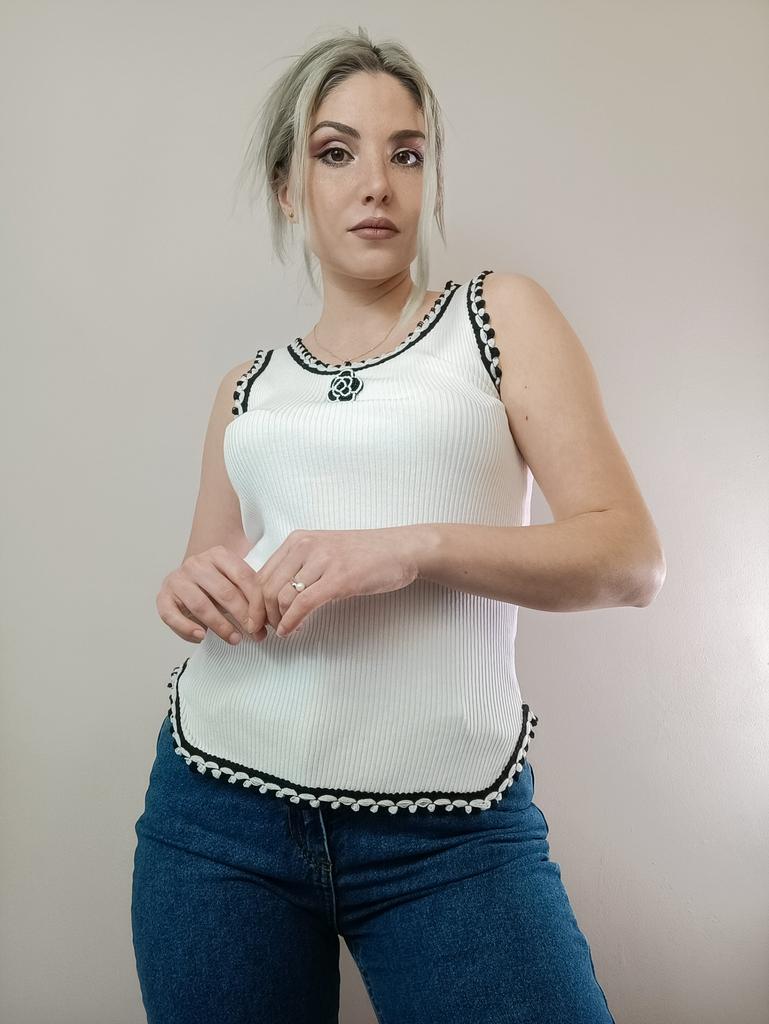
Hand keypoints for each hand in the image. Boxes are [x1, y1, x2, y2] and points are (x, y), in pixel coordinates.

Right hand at [156, 545, 266, 644]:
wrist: (192, 576)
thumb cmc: (219, 581)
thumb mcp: (236, 579)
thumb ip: (252, 592)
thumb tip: (269, 620)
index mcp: (219, 554)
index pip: (244, 577)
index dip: (256, 602)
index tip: (264, 622)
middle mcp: (196, 563)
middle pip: (224, 592)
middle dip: (242, 616)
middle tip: (254, 633)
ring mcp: (178, 579)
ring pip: (201, 605)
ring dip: (220, 625)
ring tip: (235, 639)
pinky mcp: (163, 596)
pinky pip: (171, 615)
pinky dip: (186, 628)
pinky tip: (201, 636)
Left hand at [246, 527, 421, 637]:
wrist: (401, 550)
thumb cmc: (364, 555)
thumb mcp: (324, 553)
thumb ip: (299, 568)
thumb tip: (272, 597)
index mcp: (298, 540)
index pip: (260, 575)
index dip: (253, 603)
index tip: (256, 622)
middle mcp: (305, 546)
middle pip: (265, 588)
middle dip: (260, 616)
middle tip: (264, 633)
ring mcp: (323, 561)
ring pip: (281, 596)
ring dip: (277, 621)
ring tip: (284, 631)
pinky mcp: (339, 578)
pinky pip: (304, 603)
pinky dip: (292, 622)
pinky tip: (291, 632)